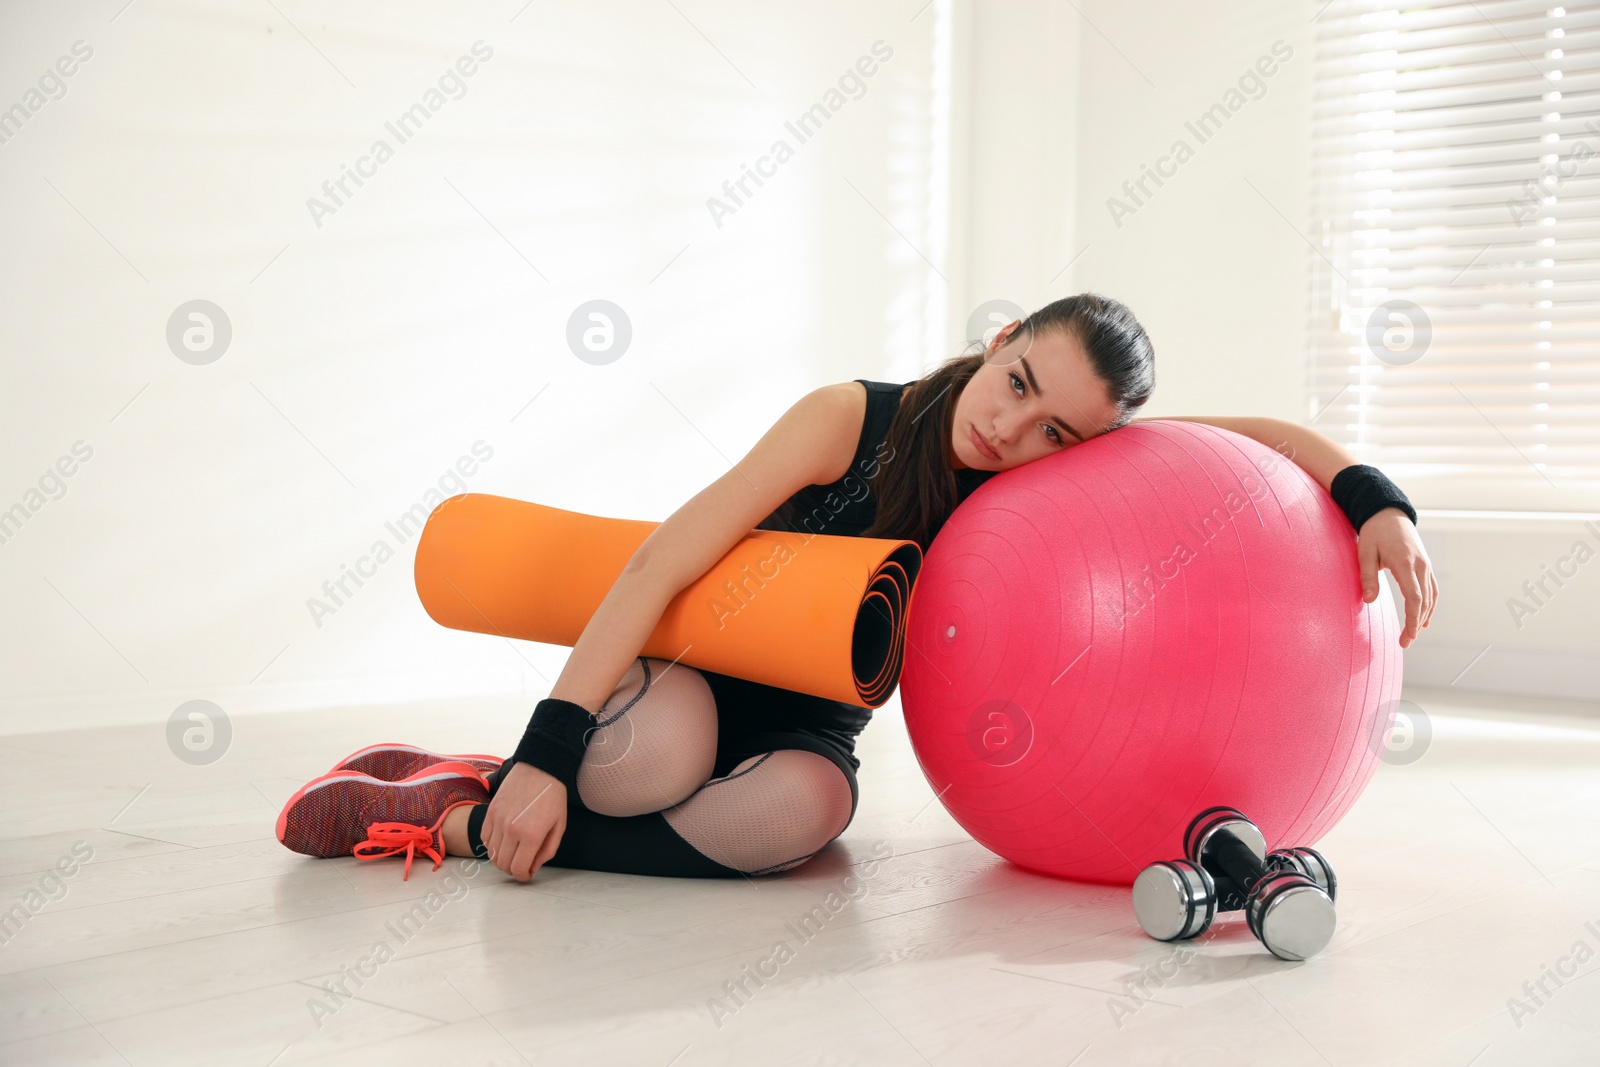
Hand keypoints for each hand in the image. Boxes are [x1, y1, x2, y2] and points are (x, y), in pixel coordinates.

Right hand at [481, 762, 566, 881]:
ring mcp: (498, 820)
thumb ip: (547, 851)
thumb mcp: (559, 826)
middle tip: (521, 864)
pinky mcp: (490, 811)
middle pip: (503, 864)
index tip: (527, 874)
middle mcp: (511, 829)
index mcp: (531, 835)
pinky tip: (504, 839)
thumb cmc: (553, 796)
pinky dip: (492, 844)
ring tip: (513, 851)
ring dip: (501, 857)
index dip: (523, 877)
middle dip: (513, 869)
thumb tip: (533, 867)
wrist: (540, 768)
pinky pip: (484, 837)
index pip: (519, 869)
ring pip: (491, 853)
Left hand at [1356, 507, 1437, 648]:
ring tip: (1413, 635)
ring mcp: (1426, 565)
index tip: (1407, 638)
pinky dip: (1430, 605)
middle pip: (1424, 601)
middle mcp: (1420, 565)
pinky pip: (1432, 589)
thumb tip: (1368, 600)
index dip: (1412, 620)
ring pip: (1431, 596)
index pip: (1414, 598)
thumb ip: (1367, 576)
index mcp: (1405, 563)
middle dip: (1416, 624)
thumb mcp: (1364, 552)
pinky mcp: (1426, 565)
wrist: (1389, 513)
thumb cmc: (1374, 532)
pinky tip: (1424, 619)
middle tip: (1405, 643)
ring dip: (1424, 617)